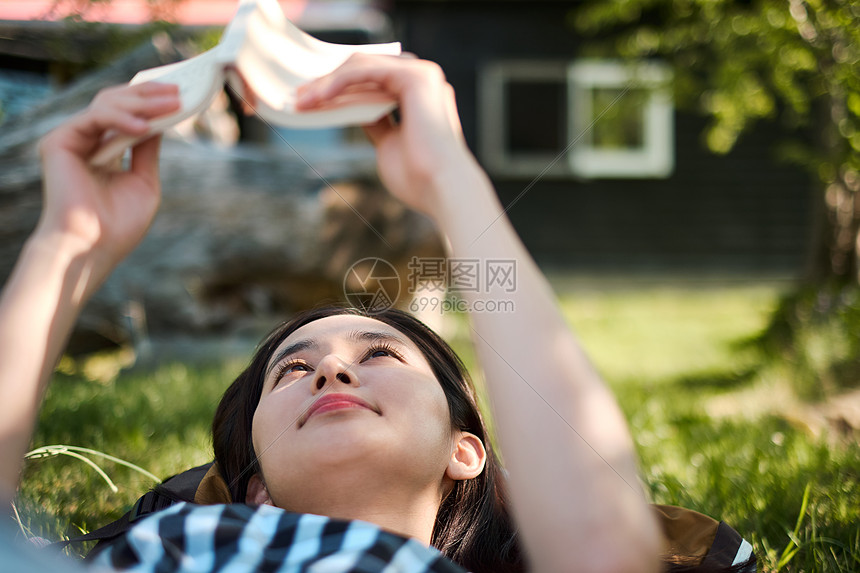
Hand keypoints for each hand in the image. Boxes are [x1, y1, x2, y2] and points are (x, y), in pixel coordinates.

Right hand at [36, 82, 179, 271]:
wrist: (93, 248)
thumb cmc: (118, 225)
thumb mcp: (144, 181)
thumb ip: (148, 150)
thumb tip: (160, 121)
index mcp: (104, 151)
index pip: (127, 114)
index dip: (151, 101)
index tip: (180, 94)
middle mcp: (86, 141)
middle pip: (117, 102)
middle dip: (150, 94)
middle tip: (179, 91)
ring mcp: (72, 140)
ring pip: (107, 103)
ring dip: (142, 102)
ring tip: (171, 103)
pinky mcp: (59, 142)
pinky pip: (95, 118)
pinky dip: (122, 118)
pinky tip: (145, 126)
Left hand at [295, 54, 476, 217]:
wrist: (442, 189)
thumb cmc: (419, 179)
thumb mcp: (387, 145)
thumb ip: (374, 124)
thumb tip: (354, 113)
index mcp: (419, 96)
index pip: (373, 82)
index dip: (341, 88)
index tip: (312, 101)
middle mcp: (423, 80)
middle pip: (365, 70)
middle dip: (329, 82)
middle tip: (300, 97)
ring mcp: (421, 75)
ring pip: (362, 66)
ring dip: (328, 82)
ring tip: (303, 99)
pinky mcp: (415, 76)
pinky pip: (366, 70)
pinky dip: (339, 81)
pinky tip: (320, 96)